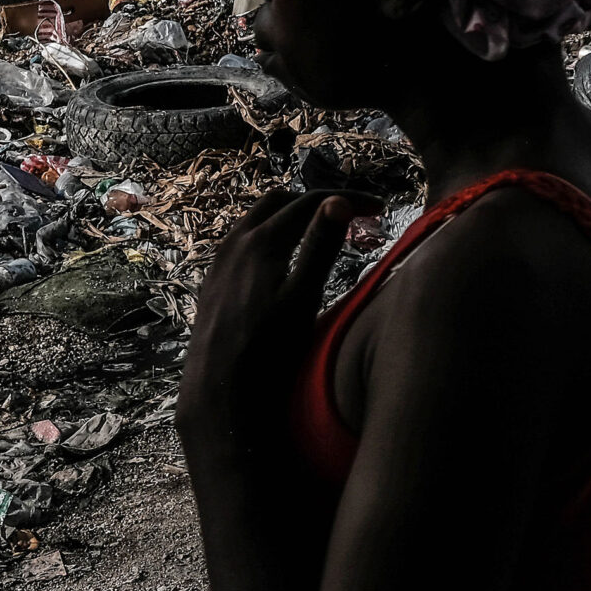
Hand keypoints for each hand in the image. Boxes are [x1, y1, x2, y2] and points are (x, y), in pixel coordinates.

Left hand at [180, 191, 366, 455]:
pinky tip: (284, 260)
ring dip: (291, 217)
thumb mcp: (304, 297)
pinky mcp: (213, 281)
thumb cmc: (268, 349)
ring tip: (321, 232)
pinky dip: (270, 235)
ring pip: (257, 220)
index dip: (348, 200)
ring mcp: (220, 261)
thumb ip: (321, 246)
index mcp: (261, 240)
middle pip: (280, 202)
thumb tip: (339, 202)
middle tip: (350, 216)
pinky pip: (243, 241)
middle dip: (317, 202)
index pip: (310, 203)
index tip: (377, 208)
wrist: (218, 391)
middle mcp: (235, 242)